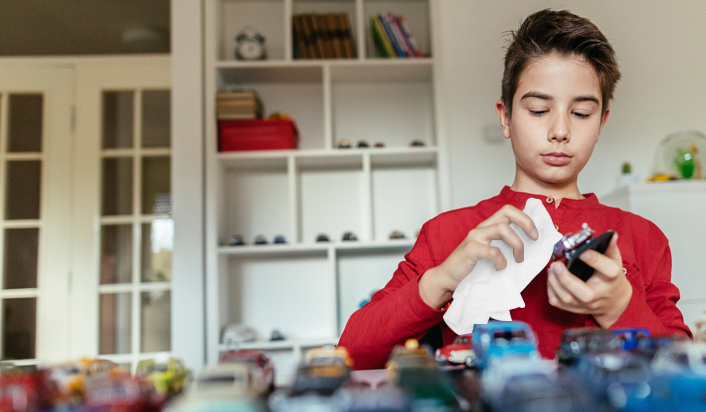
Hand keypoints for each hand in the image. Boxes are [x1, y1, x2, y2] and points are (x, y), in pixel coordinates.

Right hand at [419, 205, 538, 308]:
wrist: (447, 278)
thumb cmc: (471, 267)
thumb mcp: (490, 253)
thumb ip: (504, 246)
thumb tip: (531, 249)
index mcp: (487, 227)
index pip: (509, 210)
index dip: (526, 218)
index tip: (535, 235)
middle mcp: (481, 228)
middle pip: (507, 212)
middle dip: (526, 223)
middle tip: (534, 239)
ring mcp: (475, 237)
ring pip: (503, 228)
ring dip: (517, 245)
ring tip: (518, 260)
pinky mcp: (470, 250)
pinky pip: (493, 251)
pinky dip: (501, 261)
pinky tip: (500, 268)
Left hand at [547, 233, 632, 327]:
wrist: (613, 301)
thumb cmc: (610, 277)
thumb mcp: (614, 261)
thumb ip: (609, 247)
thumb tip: (610, 234)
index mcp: (612, 279)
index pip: (608, 270)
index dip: (594, 260)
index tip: (581, 252)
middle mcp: (599, 294)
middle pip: (584, 294)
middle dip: (566, 279)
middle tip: (556, 264)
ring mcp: (586, 305)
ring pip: (566, 299)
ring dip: (554, 282)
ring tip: (552, 268)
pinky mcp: (574, 309)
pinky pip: (557, 302)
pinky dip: (550, 289)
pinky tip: (552, 278)